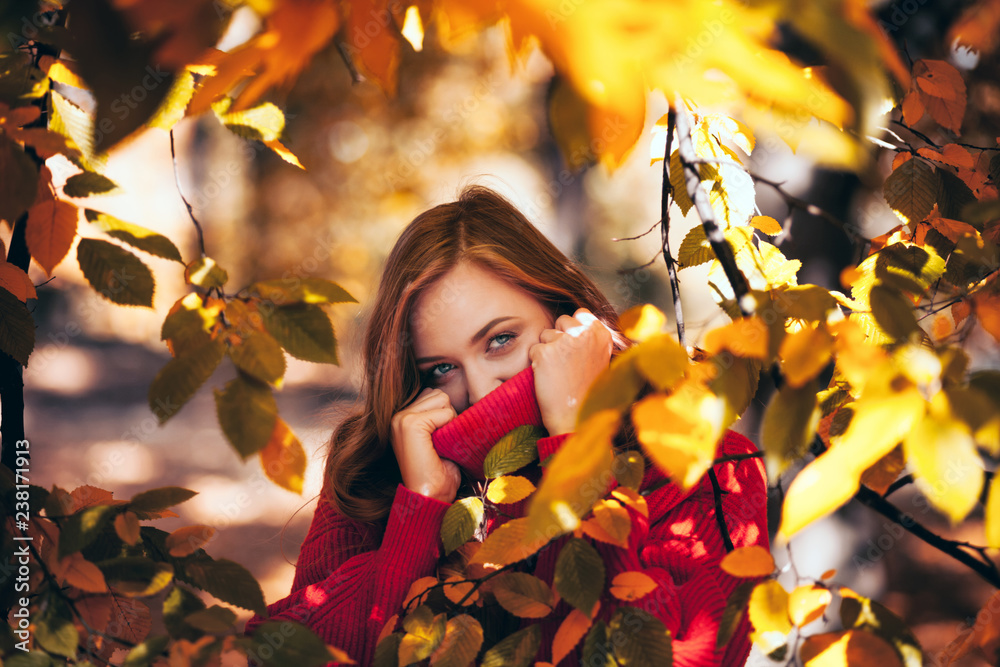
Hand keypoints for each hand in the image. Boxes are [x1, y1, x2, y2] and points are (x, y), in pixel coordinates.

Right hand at [390, 388, 461, 502]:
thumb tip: (447, 397)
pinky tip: (439, 447)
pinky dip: (450, 428)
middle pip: (439, 394)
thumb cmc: (438, 473)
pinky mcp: (410, 424)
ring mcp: (401, 418)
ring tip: (441, 444)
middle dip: (448, 415)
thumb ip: (435, 415)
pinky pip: (446, 412)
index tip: (439, 440)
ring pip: (443, 399)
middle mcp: (397, 415)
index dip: (444, 415)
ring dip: (450, 420)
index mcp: (401, 418)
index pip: (432, 394)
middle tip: (442, 443)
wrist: (428, 497)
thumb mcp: (435, 437)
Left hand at [529, 307, 613, 435]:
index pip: (581, 313)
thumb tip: (577, 320)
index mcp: (601, 334)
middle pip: (561, 320)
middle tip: (565, 363)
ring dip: (547, 351)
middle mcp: (585, 334)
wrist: (575, 418)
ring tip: (559, 373)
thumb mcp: (600, 360)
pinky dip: (536, 363)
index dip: (573, 328)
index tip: (574, 347)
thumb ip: (591, 339)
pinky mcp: (545, 352)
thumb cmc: (587, 392)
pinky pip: (533, 350)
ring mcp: (565, 341)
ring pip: (545, 335)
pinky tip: (548, 378)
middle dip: (558, 337)